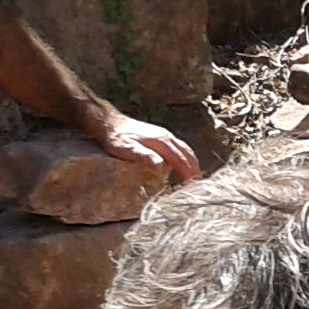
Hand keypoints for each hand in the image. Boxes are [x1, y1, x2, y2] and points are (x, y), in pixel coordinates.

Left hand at [86, 108, 201, 182]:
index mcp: (161, 141)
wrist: (109, 121)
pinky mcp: (160, 135)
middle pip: (188, 154)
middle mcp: (167, 137)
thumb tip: (161, 165)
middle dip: (195, 169)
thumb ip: (143, 156)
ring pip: (185, 149)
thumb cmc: (115, 138)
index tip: (194, 187)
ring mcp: (164, 134)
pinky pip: (179, 147)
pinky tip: (182, 164)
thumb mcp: (126, 149)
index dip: (188, 174)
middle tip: (199, 186)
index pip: (181, 160)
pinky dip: (186, 157)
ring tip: (194, 177)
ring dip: (192, 163)